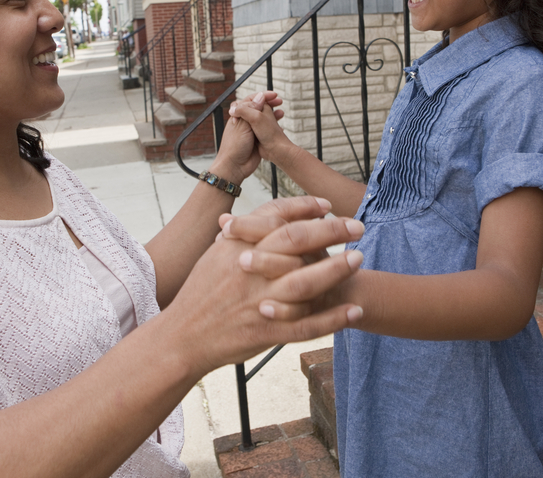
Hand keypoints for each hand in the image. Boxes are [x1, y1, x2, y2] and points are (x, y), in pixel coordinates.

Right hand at [164, 197, 363, 373]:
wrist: (182, 337)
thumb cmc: (200, 294)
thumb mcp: (215, 256)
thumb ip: (240, 234)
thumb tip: (261, 214)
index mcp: (238, 248)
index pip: (276, 217)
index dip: (304, 207)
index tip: (328, 205)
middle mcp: (250, 271)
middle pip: (296, 241)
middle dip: (330, 230)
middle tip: (358, 225)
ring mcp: (260, 302)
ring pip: (305, 282)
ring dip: (337, 269)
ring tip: (359, 258)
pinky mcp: (268, 332)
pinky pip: (307, 325)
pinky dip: (333, 319)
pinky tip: (355, 311)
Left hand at [228, 92, 294, 165]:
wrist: (234, 167)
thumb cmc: (235, 147)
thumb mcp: (243, 127)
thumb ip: (250, 112)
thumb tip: (259, 97)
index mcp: (238, 117)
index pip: (250, 101)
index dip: (262, 96)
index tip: (274, 95)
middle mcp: (245, 122)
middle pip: (258, 108)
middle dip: (269, 103)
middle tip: (280, 101)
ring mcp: (251, 131)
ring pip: (263, 118)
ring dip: (272, 114)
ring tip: (282, 113)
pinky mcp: (257, 140)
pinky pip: (266, 130)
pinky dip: (273, 126)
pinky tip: (281, 126)